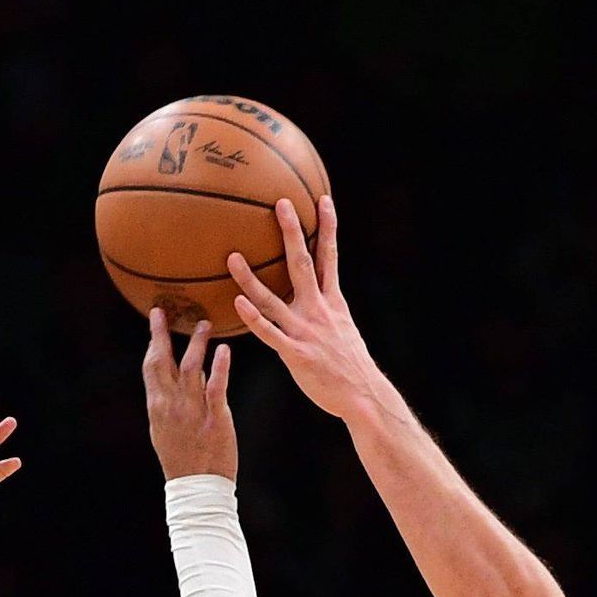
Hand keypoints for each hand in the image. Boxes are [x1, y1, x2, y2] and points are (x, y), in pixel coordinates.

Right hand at [144, 308, 235, 479]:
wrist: (197, 487)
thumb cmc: (183, 460)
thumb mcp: (164, 431)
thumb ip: (168, 404)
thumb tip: (175, 382)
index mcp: (157, 406)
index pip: (150, 366)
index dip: (152, 340)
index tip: (155, 319)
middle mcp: (170, 404)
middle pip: (162, 361)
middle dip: (161, 333)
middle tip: (164, 311)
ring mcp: (192, 410)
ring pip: (190, 368)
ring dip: (196, 343)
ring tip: (205, 324)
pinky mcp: (215, 417)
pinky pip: (216, 386)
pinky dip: (219, 366)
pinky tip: (224, 350)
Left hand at [228, 195, 390, 420]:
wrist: (364, 396)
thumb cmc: (351, 367)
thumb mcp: (345, 331)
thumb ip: (328, 312)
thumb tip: (318, 300)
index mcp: (334, 303)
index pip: (331, 257)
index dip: (328, 227)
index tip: (323, 200)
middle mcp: (319, 311)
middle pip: (303, 264)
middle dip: (292, 233)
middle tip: (280, 204)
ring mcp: (306, 331)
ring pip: (274, 299)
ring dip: (250, 278)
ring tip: (232, 257)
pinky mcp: (296, 354)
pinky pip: (269, 333)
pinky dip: (253, 318)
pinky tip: (237, 304)